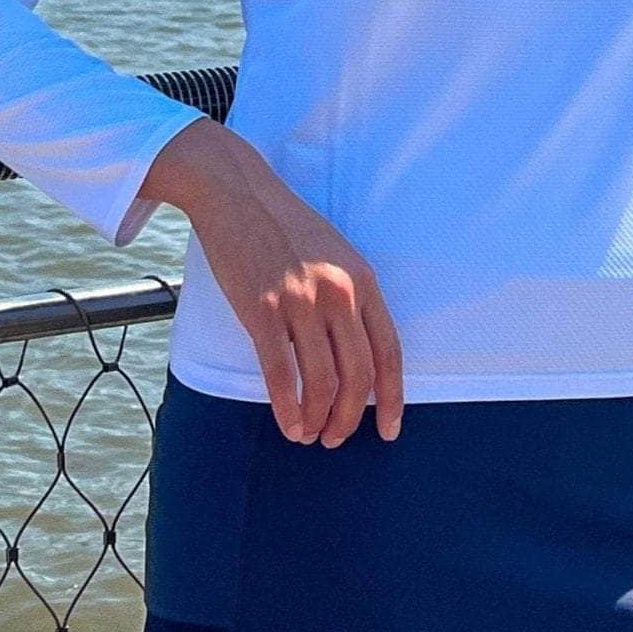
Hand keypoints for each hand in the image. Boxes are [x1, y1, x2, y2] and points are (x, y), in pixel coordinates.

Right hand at [141, 120, 405, 446]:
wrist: (239, 194)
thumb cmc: (286, 227)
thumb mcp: (335, 255)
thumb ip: (351, 297)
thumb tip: (357, 354)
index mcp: (363, 280)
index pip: (388, 352)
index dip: (393, 398)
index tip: (389, 429)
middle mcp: (339, 293)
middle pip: (359, 375)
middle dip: (351, 417)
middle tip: (336, 437)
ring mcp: (301, 301)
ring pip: (323, 381)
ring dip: (320, 418)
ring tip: (310, 434)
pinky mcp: (262, 309)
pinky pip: (281, 373)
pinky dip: (288, 408)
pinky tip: (289, 424)